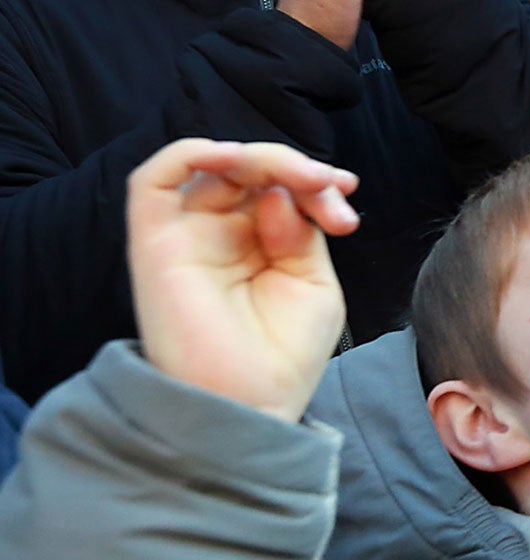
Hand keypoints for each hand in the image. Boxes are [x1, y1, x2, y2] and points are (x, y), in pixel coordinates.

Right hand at [128, 139, 358, 422]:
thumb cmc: (283, 355)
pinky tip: (235, 158)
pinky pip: (152, 180)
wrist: (249, 406)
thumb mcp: (313, 283)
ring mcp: (186, 237)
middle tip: (333, 191)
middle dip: (299, 169)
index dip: (316, 180)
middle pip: (250, 170)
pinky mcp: (153, 244)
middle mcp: (218, 235)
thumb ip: (299, 231)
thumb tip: (276, 192)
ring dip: (265, 157)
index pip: (280, 187)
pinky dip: (190, 153)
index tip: (347, 193)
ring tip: (307, 179)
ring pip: (213, 165)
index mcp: (258, 243)